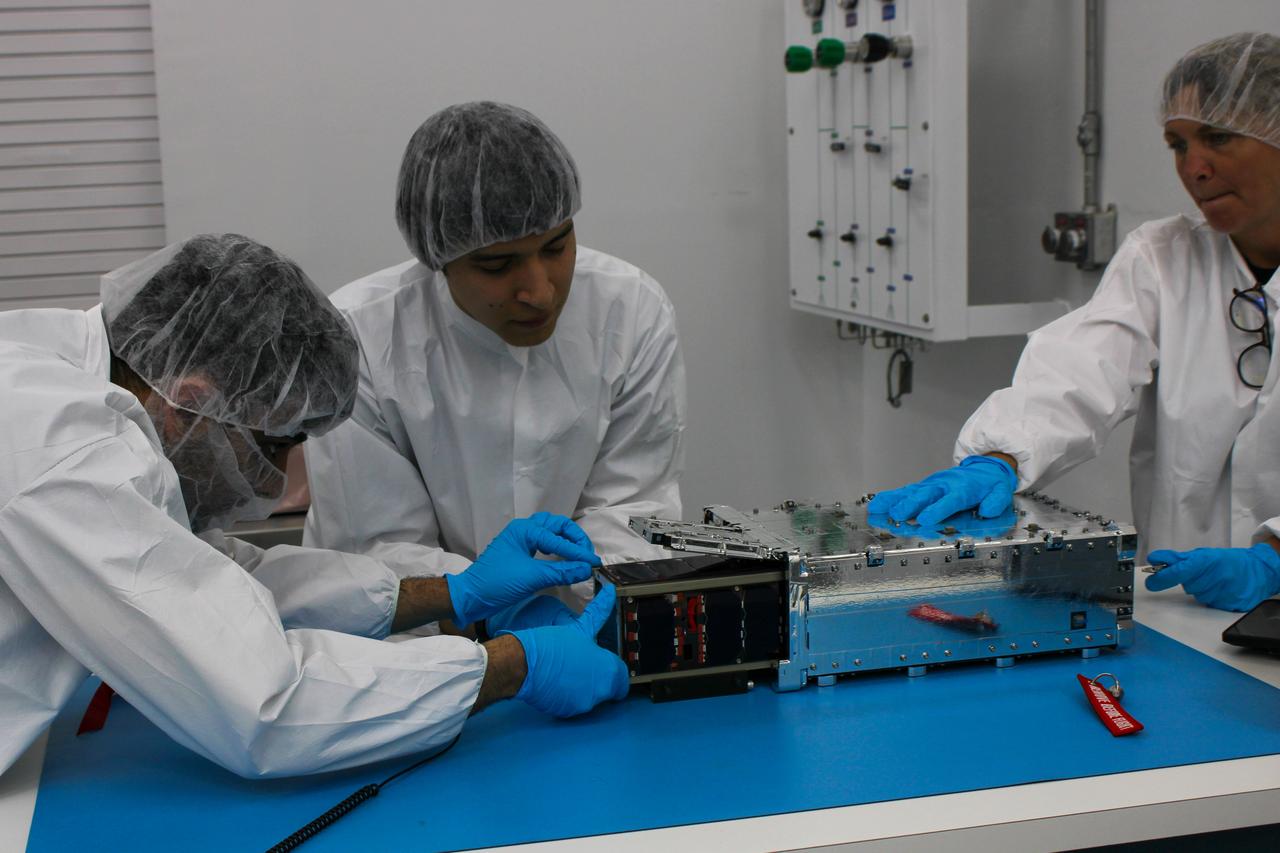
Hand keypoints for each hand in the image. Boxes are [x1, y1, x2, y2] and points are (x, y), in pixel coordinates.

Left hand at [446, 513, 600, 626]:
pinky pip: (543, 542)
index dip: (579, 552)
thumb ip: (562, 572)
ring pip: (550, 531)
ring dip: (566, 539)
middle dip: (575, 538)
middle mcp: (523, 529)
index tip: (594, 564)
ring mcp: (520, 540)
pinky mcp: (519, 552)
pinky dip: (556, 546)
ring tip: (578, 554)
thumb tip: (587, 569)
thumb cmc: (497, 584)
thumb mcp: (532, 578)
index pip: (559, 539)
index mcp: (525, 530)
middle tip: (587, 555)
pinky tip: (562, 557)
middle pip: (557, 525)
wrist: (470, 596)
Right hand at [504, 583, 628, 716]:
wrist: (522, 664)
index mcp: (607, 670)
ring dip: (583, 687)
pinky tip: (557, 682)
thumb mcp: (578, 627)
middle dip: (599, 678)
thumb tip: (610, 591)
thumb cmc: (550, 645)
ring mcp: (583, 704)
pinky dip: (569, 696)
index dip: (615, 670)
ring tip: (567, 670)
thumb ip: (599, 611)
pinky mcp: (567, 712)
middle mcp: (600, 690)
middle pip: (608, 688)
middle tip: (583, 665)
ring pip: (591, 697)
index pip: (622, 677)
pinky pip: (574, 704)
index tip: (605, 663)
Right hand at [867, 455, 1016, 525]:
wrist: (982, 468)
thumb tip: (986, 510)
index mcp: (962, 489)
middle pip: (925, 495)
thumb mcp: (1001, 492)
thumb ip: (996, 501)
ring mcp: (930, 485)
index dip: (937, 510)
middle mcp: (943, 486)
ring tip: (877, 510)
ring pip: (911, 492)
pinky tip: (876, 506)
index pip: (949, 500)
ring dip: (894, 501)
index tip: (925, 520)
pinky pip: (905, 492)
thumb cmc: (990, 484)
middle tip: (897, 515)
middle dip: (910, 505)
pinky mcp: (923, 487)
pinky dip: (890, 498)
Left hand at [1145, 543, 1279, 611]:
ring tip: (1216, 580)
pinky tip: (1222, 589)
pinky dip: (1213, 597)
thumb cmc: (1227, 561)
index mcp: (1207, 561)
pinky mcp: (1231, 605)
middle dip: (1190, 581)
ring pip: (1198, 596)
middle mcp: (1215, 577)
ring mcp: (1224, 592)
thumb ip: (1176, 559)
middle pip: (1187, 586)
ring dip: (1202, 589)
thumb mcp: (1202, 554)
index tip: (1150, 583)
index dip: (1162, 578)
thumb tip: (1153, 559)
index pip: (1178, 571)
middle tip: (1203, 573)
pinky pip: (1211, 604)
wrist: (1259, 571)